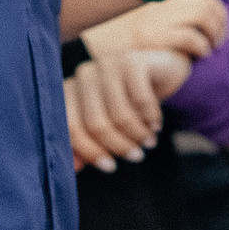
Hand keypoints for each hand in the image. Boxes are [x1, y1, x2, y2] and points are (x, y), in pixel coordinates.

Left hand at [66, 49, 190, 172]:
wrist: (158, 73)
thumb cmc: (127, 103)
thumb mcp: (106, 125)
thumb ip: (87, 145)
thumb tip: (74, 168)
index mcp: (70, 90)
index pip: (71, 127)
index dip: (89, 151)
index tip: (110, 166)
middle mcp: (83, 75)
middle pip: (96, 123)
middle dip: (118, 145)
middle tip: (136, 156)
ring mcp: (107, 64)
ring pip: (119, 114)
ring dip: (138, 134)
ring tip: (149, 142)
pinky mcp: (132, 60)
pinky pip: (141, 100)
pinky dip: (151, 118)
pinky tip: (156, 125)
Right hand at [84, 0, 227, 64]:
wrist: (99, 44)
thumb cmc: (126, 33)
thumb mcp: (150, 13)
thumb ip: (171, 7)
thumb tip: (204, 10)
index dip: (218, 10)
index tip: (219, 26)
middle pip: (206, 1)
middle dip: (220, 23)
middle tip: (218, 40)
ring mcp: (158, 15)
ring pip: (202, 16)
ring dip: (214, 34)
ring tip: (210, 48)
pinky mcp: (155, 35)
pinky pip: (190, 37)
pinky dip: (201, 46)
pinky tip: (199, 55)